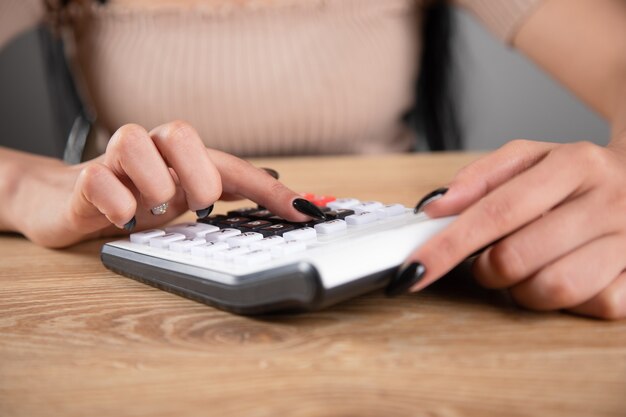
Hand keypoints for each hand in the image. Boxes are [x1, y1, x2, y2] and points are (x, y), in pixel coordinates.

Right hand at [10, 121, 315, 247]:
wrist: (70, 202)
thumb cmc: (138, 199)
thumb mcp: (186, 200)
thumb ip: (228, 197)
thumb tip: (288, 203)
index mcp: (183, 158)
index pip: (233, 167)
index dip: (269, 190)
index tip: (304, 213)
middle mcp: (152, 150)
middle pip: (180, 131)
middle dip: (197, 175)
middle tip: (196, 206)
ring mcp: (115, 162)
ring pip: (132, 140)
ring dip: (152, 186)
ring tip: (153, 211)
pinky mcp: (84, 182)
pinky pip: (98, 180)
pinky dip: (117, 206)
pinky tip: (123, 221)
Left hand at [389, 139, 625, 319]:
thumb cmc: (575, 177)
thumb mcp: (531, 159)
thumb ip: (480, 178)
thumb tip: (435, 208)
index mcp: (575, 164)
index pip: (496, 211)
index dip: (448, 245)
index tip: (415, 269)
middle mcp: (609, 200)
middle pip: (517, 257)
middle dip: (487, 269)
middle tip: (490, 260)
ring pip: (552, 289)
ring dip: (523, 289)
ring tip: (530, 267)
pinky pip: (591, 307)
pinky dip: (566, 301)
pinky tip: (565, 274)